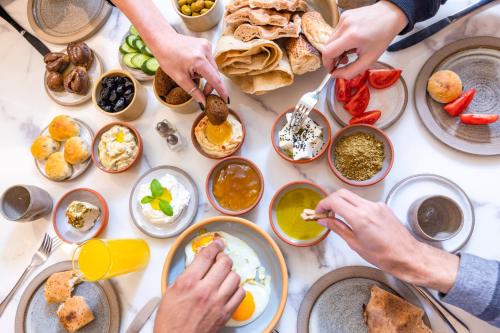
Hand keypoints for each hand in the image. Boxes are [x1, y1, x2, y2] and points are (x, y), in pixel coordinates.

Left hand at [113, 0, 227, 104]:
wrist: (162, 40)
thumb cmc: (167, 57)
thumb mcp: (179, 78)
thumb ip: (193, 91)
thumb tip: (203, 101)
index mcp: (199, 61)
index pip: (215, 80)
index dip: (221, 91)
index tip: (226, 100)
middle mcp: (206, 51)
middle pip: (215, 74)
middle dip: (210, 84)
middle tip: (203, 93)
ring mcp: (207, 46)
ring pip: (212, 67)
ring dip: (206, 75)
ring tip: (191, 74)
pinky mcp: (206, 44)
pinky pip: (209, 60)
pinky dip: (204, 66)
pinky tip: (193, 65)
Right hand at [154, 240, 244, 332]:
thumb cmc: (171, 321)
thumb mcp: (171, 292)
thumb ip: (186, 274)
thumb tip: (198, 262)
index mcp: (188, 283)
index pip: (206, 256)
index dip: (214, 246)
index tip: (217, 243)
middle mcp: (205, 290)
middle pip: (224, 263)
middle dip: (223, 257)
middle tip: (220, 258)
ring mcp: (217, 302)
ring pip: (234, 276)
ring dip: (230, 273)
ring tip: (224, 275)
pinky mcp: (226, 313)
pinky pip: (240, 293)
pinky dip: (237, 288)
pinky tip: (230, 288)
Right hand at [315, 189, 458, 292]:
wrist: (408, 256)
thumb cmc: (383, 256)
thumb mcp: (355, 244)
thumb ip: (338, 228)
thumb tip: (324, 221)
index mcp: (360, 218)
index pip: (335, 201)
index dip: (323, 204)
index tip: (318, 212)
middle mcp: (369, 207)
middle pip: (342, 193)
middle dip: (331, 200)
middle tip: (325, 212)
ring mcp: (377, 205)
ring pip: (353, 197)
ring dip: (343, 203)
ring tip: (338, 217)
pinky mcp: (383, 207)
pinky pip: (364, 202)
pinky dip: (355, 207)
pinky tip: (354, 220)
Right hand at [323, 1, 407, 78]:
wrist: (390, 16)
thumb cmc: (382, 37)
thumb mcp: (368, 60)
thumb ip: (350, 71)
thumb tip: (335, 75)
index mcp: (352, 36)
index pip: (328, 52)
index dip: (327, 64)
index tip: (332, 69)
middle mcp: (345, 25)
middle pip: (327, 46)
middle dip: (333, 57)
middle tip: (343, 61)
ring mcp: (343, 19)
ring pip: (331, 39)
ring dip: (337, 48)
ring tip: (350, 51)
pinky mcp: (344, 15)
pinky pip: (336, 32)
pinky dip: (340, 40)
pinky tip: (351, 41)